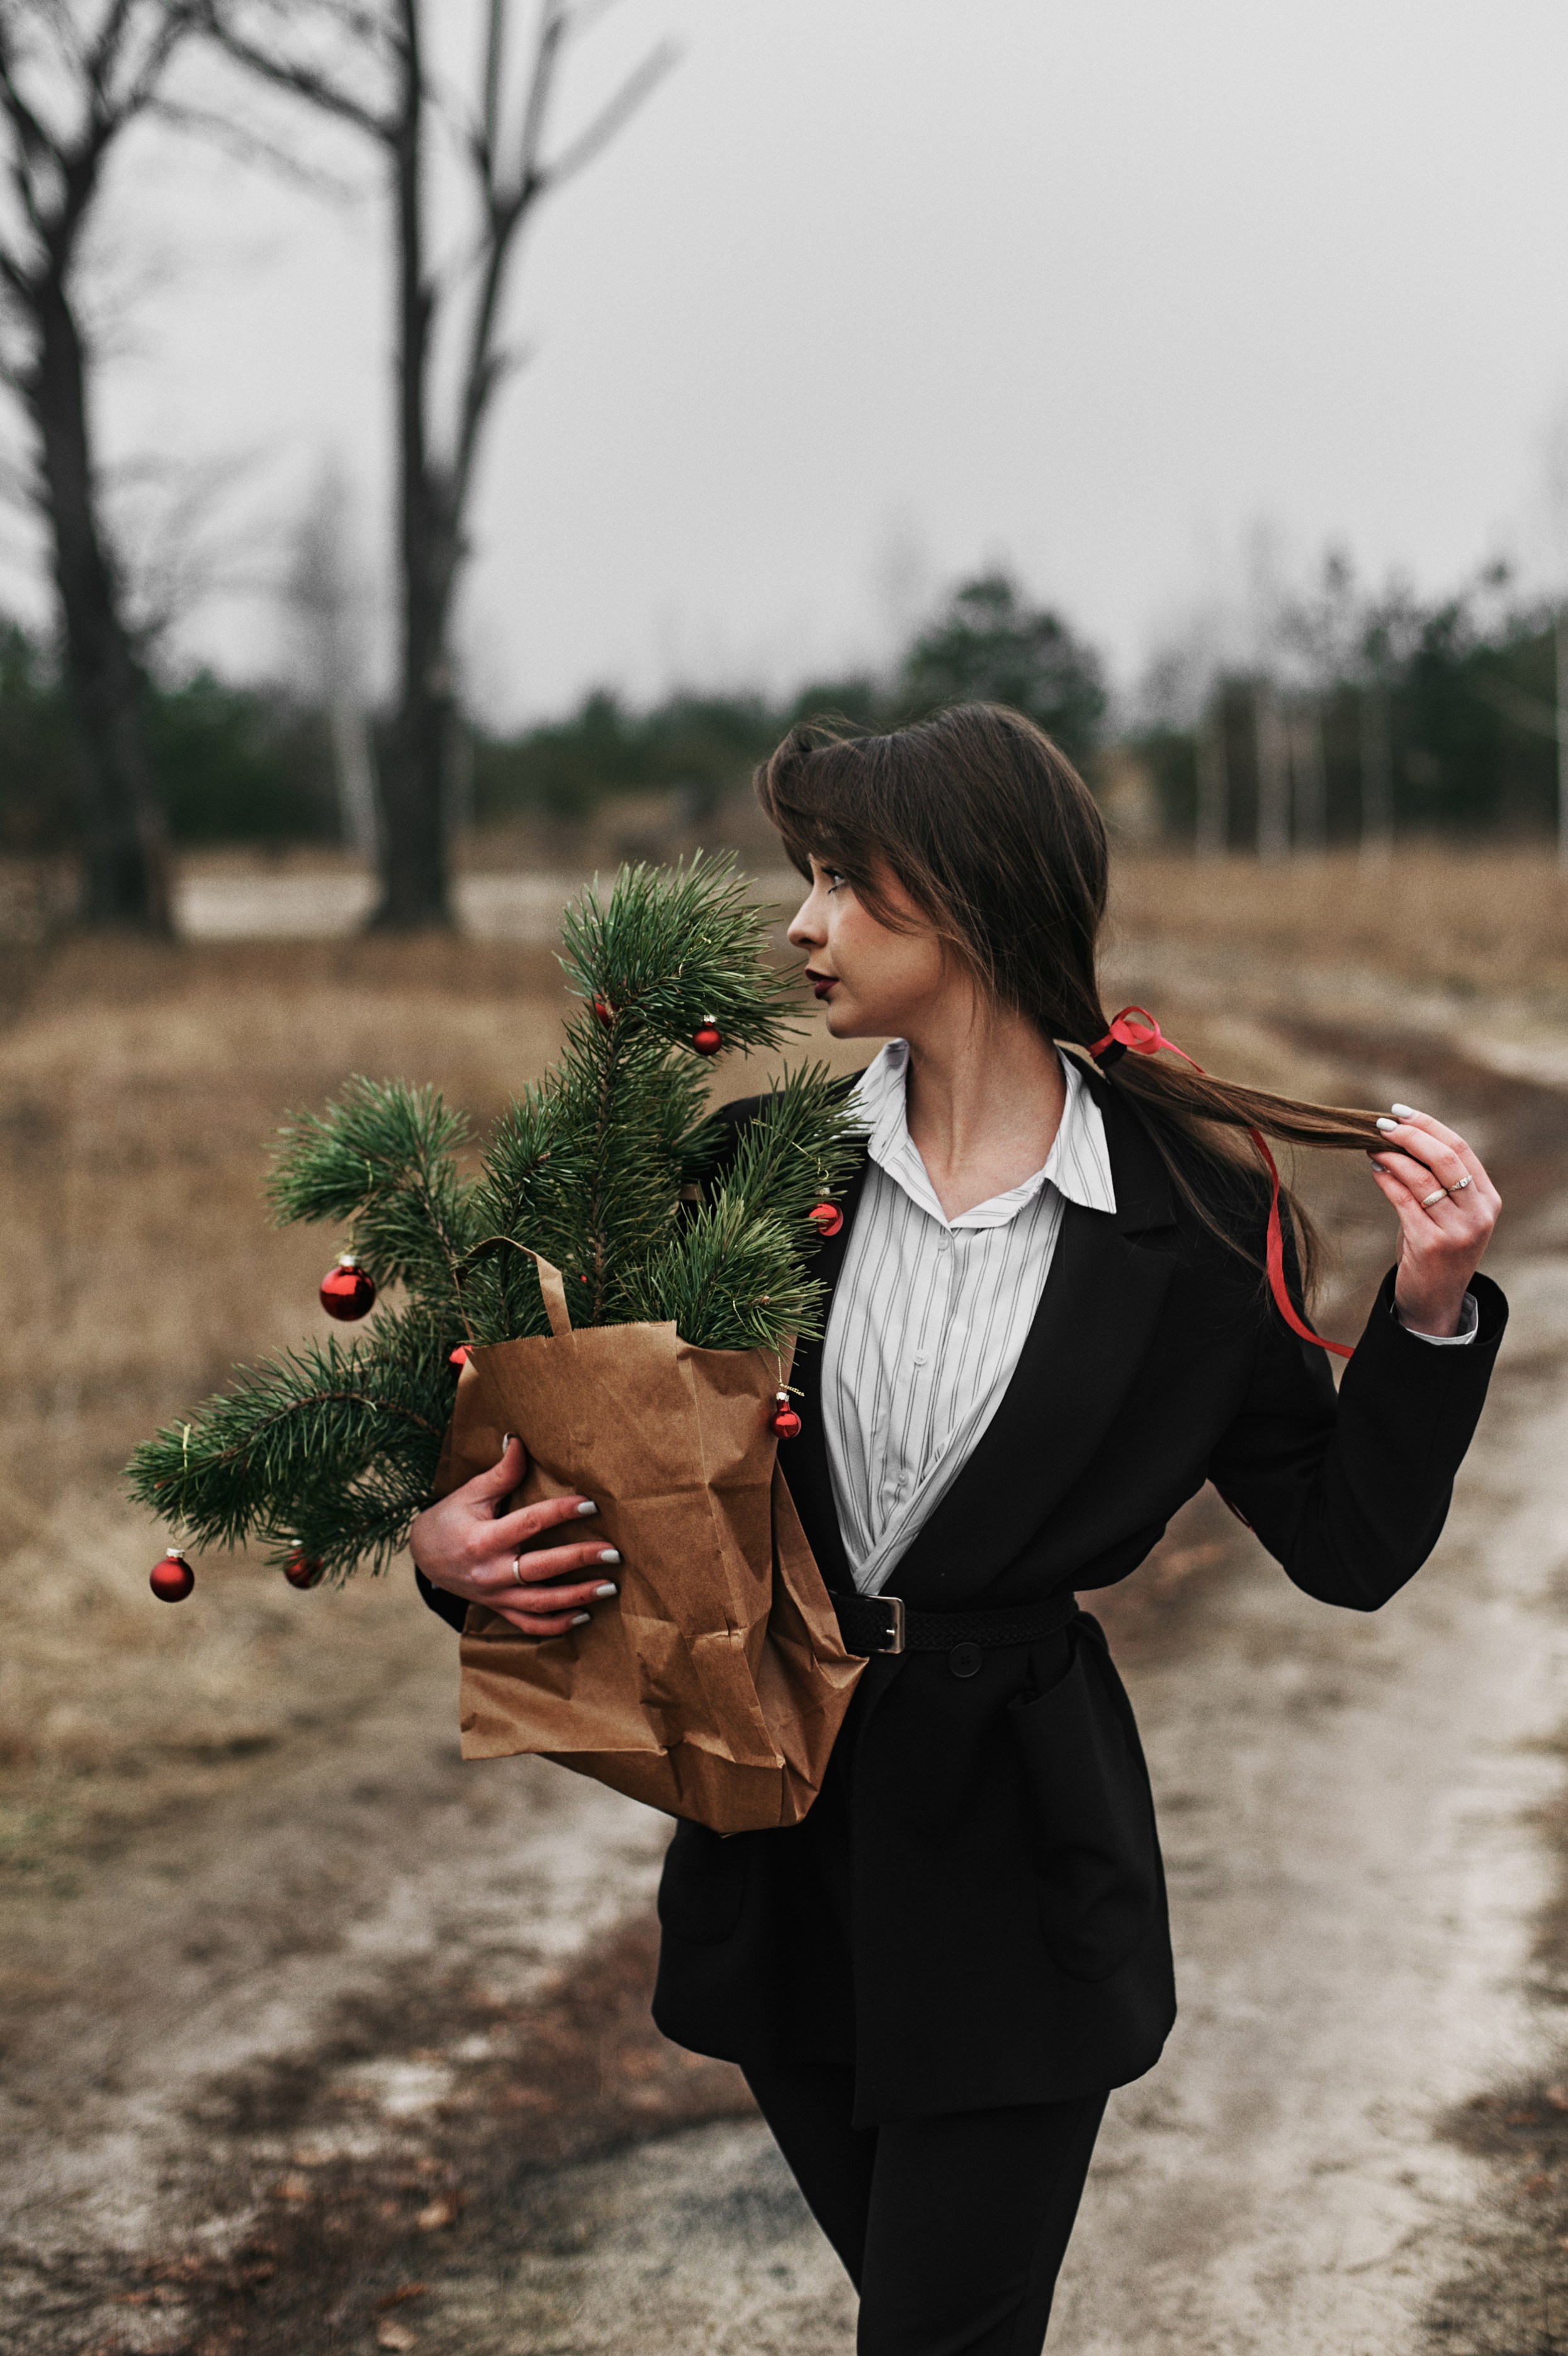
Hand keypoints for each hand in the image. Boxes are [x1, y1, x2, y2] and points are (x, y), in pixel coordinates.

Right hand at [408, 1435, 620, 1637]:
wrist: (423, 1557)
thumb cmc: (450, 1518)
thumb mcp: (470, 1493)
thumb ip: (501, 1473)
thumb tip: (519, 1441)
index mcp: (483, 1539)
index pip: (529, 1523)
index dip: (561, 1512)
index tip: (591, 1503)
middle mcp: (490, 1572)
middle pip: (541, 1568)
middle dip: (579, 1560)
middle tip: (613, 1552)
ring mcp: (494, 1595)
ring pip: (540, 1603)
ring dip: (577, 1597)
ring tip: (609, 1587)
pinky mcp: (498, 1608)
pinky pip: (529, 1624)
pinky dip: (557, 1625)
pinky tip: (585, 1616)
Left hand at [1367, 1104, 1499, 1337]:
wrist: (1434, 1301)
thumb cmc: (1437, 1249)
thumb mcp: (1449, 1214)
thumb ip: (1437, 1180)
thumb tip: (1399, 1137)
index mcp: (1488, 1200)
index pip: (1461, 1149)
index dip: (1429, 1125)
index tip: (1401, 1112)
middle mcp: (1478, 1214)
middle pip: (1445, 1157)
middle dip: (1410, 1135)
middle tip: (1381, 1124)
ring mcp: (1457, 1230)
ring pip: (1420, 1178)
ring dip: (1391, 1156)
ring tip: (1371, 1147)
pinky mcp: (1430, 1244)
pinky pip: (1403, 1200)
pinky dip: (1386, 1179)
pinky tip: (1375, 1170)